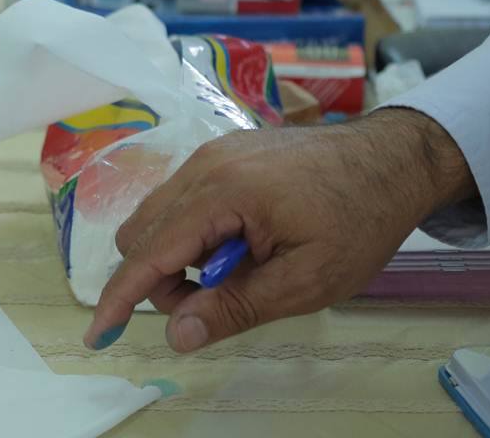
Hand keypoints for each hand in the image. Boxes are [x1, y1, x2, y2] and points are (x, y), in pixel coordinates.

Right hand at [83, 108, 474, 352]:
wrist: (391, 158)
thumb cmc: (359, 220)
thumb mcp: (308, 281)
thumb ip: (237, 306)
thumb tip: (178, 335)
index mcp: (222, 192)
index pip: (150, 252)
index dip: (121, 297)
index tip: (99, 335)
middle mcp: (202, 165)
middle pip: (141, 234)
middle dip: (162, 280)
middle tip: (217, 301)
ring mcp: (209, 155)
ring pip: (157, 217)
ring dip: (179, 257)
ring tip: (240, 271)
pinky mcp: (219, 154)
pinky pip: (180, 200)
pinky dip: (194, 234)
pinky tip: (242, 244)